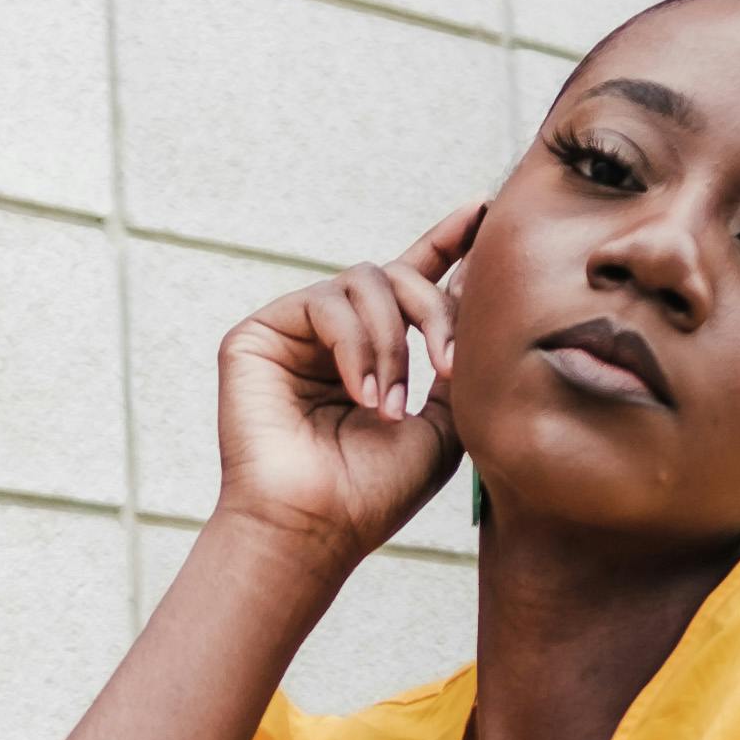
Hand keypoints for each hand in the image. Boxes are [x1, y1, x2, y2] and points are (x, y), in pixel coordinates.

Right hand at [214, 202, 484, 575]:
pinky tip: (362, 394)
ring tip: (390, 405)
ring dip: (392, 341)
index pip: (413, 280)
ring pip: (365, 282)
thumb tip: (476, 283)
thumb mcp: (444, 420)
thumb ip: (458, 356)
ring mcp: (296, 331)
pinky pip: (325, 303)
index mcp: (378, 351)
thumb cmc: (376, 491)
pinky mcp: (259, 334)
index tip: (480, 211)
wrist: (317, 528)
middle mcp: (336, 334)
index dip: (446, 242)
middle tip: (448, 366)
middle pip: (398, 274)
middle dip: (435, 311)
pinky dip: (355, 345)